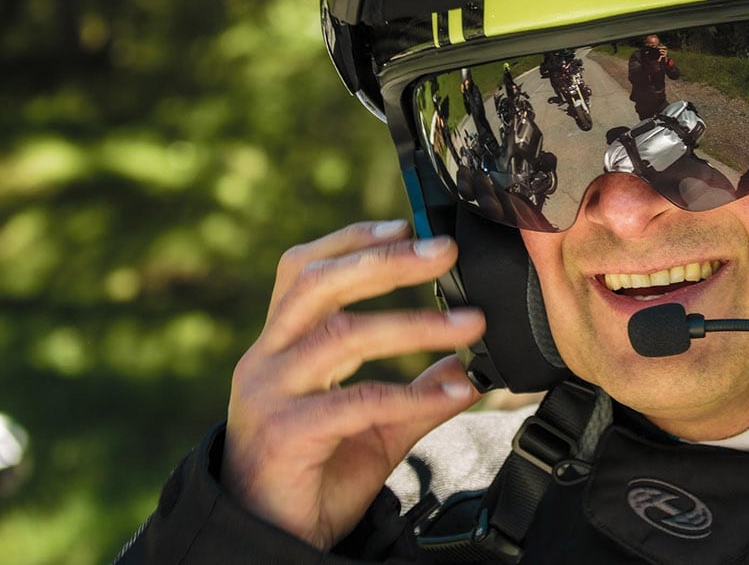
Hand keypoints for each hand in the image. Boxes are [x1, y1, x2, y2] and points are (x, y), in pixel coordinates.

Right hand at [221, 220, 485, 549]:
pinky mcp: (285, 434)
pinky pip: (354, 402)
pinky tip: (457, 391)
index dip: (353, 240)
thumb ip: (414, 392)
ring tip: (471, 324)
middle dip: (386, 260)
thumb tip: (463, 364)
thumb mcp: (373, 425)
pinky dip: (411, 394)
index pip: (306, 269)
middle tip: (445, 251)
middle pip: (320, 285)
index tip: (407, 224)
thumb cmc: (313, 472)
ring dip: (413, 324)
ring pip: (340, 335)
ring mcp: (270, 394)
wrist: (269, 540)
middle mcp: (268, 358)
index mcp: (283, 344)